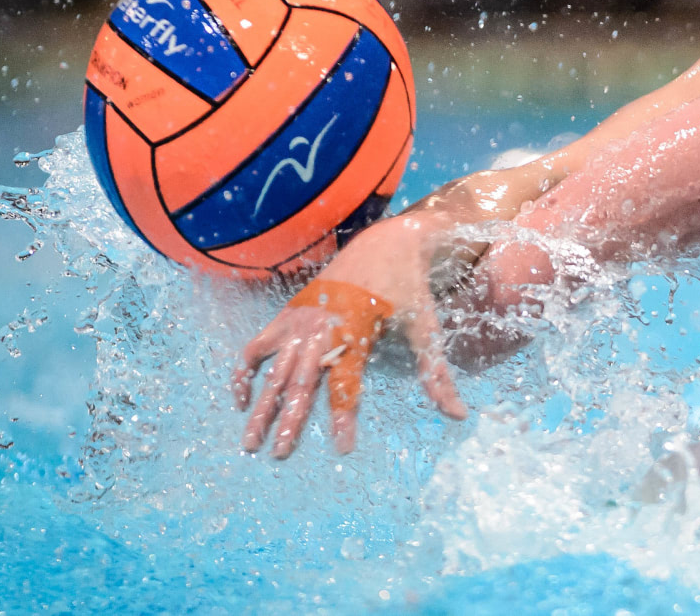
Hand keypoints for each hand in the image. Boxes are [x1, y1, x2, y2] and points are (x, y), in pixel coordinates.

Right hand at [232, 277, 467, 457]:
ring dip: (261, 407)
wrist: (386, 242)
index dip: (343, 416)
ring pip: (274, 370)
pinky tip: (242, 401)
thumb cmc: (409, 289)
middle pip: (301, 380)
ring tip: (249, 443)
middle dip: (289, 420)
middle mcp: (321, 326)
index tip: (342, 448)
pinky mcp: (288, 314)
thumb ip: (436, 375)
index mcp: (355, 330)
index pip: (347, 382)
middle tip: (279, 455)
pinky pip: (256, 346)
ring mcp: (299, 320)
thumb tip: (457, 414)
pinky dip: (244, 372)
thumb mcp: (427, 329)